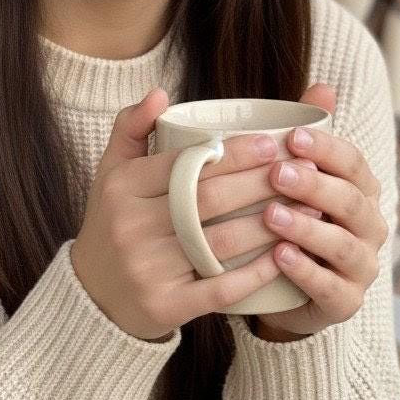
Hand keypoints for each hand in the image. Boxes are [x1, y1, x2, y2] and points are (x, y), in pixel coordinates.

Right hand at [70, 87, 321, 340]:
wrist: (92, 297)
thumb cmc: (114, 222)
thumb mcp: (111, 171)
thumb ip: (131, 126)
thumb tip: (160, 93)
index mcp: (123, 187)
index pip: (185, 164)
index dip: (232, 153)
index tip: (271, 144)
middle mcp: (132, 226)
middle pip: (209, 199)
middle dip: (259, 183)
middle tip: (298, 171)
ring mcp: (148, 268)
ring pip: (221, 242)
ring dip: (269, 225)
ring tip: (307, 208)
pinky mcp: (165, 306)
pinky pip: (220, 289)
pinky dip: (255, 273)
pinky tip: (283, 256)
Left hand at [252, 84, 389, 341]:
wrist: (282, 285)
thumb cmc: (289, 214)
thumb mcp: (292, 174)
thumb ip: (306, 133)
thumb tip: (322, 87)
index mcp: (360, 187)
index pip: (352, 161)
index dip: (325, 148)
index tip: (290, 137)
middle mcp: (369, 224)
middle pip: (350, 200)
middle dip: (314, 185)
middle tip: (277, 174)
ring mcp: (362, 266)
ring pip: (344, 245)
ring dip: (308, 229)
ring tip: (271, 216)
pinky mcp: (345, 303)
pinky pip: (330, 288)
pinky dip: (306, 271)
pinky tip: (279, 257)